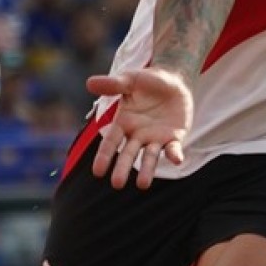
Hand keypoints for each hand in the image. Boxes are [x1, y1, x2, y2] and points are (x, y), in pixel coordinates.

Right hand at [85, 67, 192, 189]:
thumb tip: (90, 83)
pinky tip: (176, 160)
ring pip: (150, 156)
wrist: (173, 80)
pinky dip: (174, 154)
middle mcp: (137, 134)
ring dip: (147, 170)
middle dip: (122, 169)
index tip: (98, 172)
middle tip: (116, 184)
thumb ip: (113, 84)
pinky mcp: (174, 136)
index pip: (111, 142)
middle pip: (128, 154)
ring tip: (143, 185)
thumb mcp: (130, 80)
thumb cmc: (147, 81)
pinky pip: (173, 148)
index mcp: (123, 123)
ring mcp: (156, 137)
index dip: (104, 156)